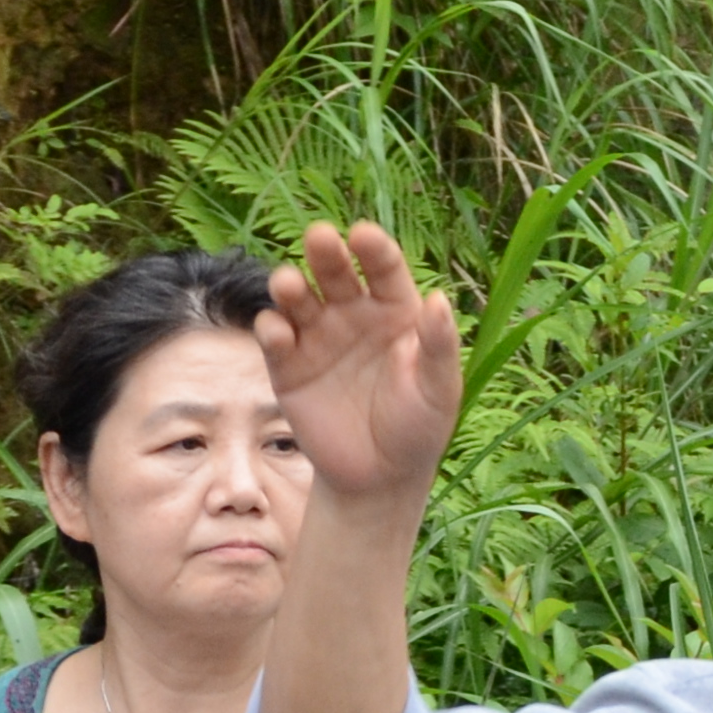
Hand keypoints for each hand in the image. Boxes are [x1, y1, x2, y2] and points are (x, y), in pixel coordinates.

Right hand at [255, 220, 464, 505]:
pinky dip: (272, 329)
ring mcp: (317, 337)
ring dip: (290, 286)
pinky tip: (279, 332)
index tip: (363, 235)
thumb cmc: (418, 427)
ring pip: (298, 298)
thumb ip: (439, 346)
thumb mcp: (438, 390)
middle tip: (319, 237)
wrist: (380, 477)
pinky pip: (275, 338)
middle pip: (335, 272)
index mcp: (395, 310)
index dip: (374, 249)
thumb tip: (439, 299)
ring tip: (289, 285)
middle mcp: (353, 314)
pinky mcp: (287, 366)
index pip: (384, 269)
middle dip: (325, 253)